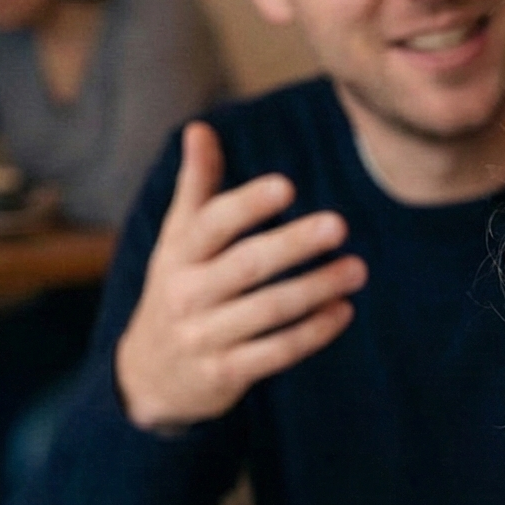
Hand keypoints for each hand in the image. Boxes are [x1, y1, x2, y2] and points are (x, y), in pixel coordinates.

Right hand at [114, 122, 367, 431]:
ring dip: (315, 289)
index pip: (210, 224)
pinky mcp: (225, 374)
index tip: (286, 186)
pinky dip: (312, 333)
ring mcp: (204, 337)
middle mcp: (187, 294)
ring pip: (267, 311)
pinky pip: (276, 353)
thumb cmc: (177, 289)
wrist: (148, 376)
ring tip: (356, 269)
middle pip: (245, 266)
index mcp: (177, 254)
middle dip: (293, 245)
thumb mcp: (176, 240)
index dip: (246, 206)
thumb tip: (200, 128)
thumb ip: (196, 186)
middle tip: (338, 225)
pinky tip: (343, 311)